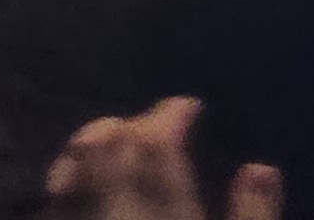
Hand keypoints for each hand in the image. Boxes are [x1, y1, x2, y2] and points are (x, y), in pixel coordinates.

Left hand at [48, 97, 282, 219]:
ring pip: (73, 175)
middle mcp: (116, 209)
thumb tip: (261, 167)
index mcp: (164, 209)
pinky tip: (71, 178)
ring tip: (109, 137)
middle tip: (148, 122)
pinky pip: (52, 204)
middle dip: (128, 126)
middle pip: (110, 151)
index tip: (188, 106)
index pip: (158, 144)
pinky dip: (63, 181)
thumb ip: (253, 215)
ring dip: (89, 147)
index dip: (170, 115)